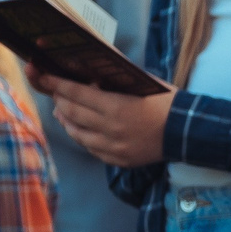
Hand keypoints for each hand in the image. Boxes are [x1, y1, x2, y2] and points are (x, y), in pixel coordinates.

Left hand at [40, 76, 173, 167]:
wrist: (186, 131)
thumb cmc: (166, 102)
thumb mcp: (142, 83)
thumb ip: (116, 78)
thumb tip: (91, 71)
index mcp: (116, 106)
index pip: (76, 93)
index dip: (56, 84)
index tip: (44, 76)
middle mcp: (110, 129)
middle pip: (71, 113)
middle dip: (59, 99)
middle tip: (55, 91)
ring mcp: (113, 147)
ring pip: (76, 133)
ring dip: (66, 120)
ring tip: (62, 111)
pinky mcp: (117, 160)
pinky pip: (90, 148)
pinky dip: (82, 136)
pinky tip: (80, 129)